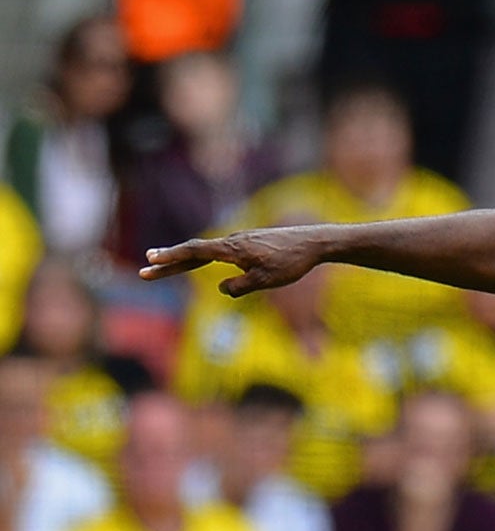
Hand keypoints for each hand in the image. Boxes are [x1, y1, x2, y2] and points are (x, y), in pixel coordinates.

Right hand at [139, 226, 327, 295]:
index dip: (172, 258)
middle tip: (144, 272)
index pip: (195, 253)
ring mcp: (240, 241)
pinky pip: (219, 252)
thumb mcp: (267, 280)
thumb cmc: (292, 262)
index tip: (151, 262)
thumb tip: (223, 289)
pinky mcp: (249, 243)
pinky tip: (198, 260)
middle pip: (194, 253)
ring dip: (183, 259)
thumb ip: (241, 287)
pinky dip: (202, 257)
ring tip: (161, 264)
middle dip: (168, 263)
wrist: (314, 242)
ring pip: (205, 252)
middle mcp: (232, 241)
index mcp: (233, 249)